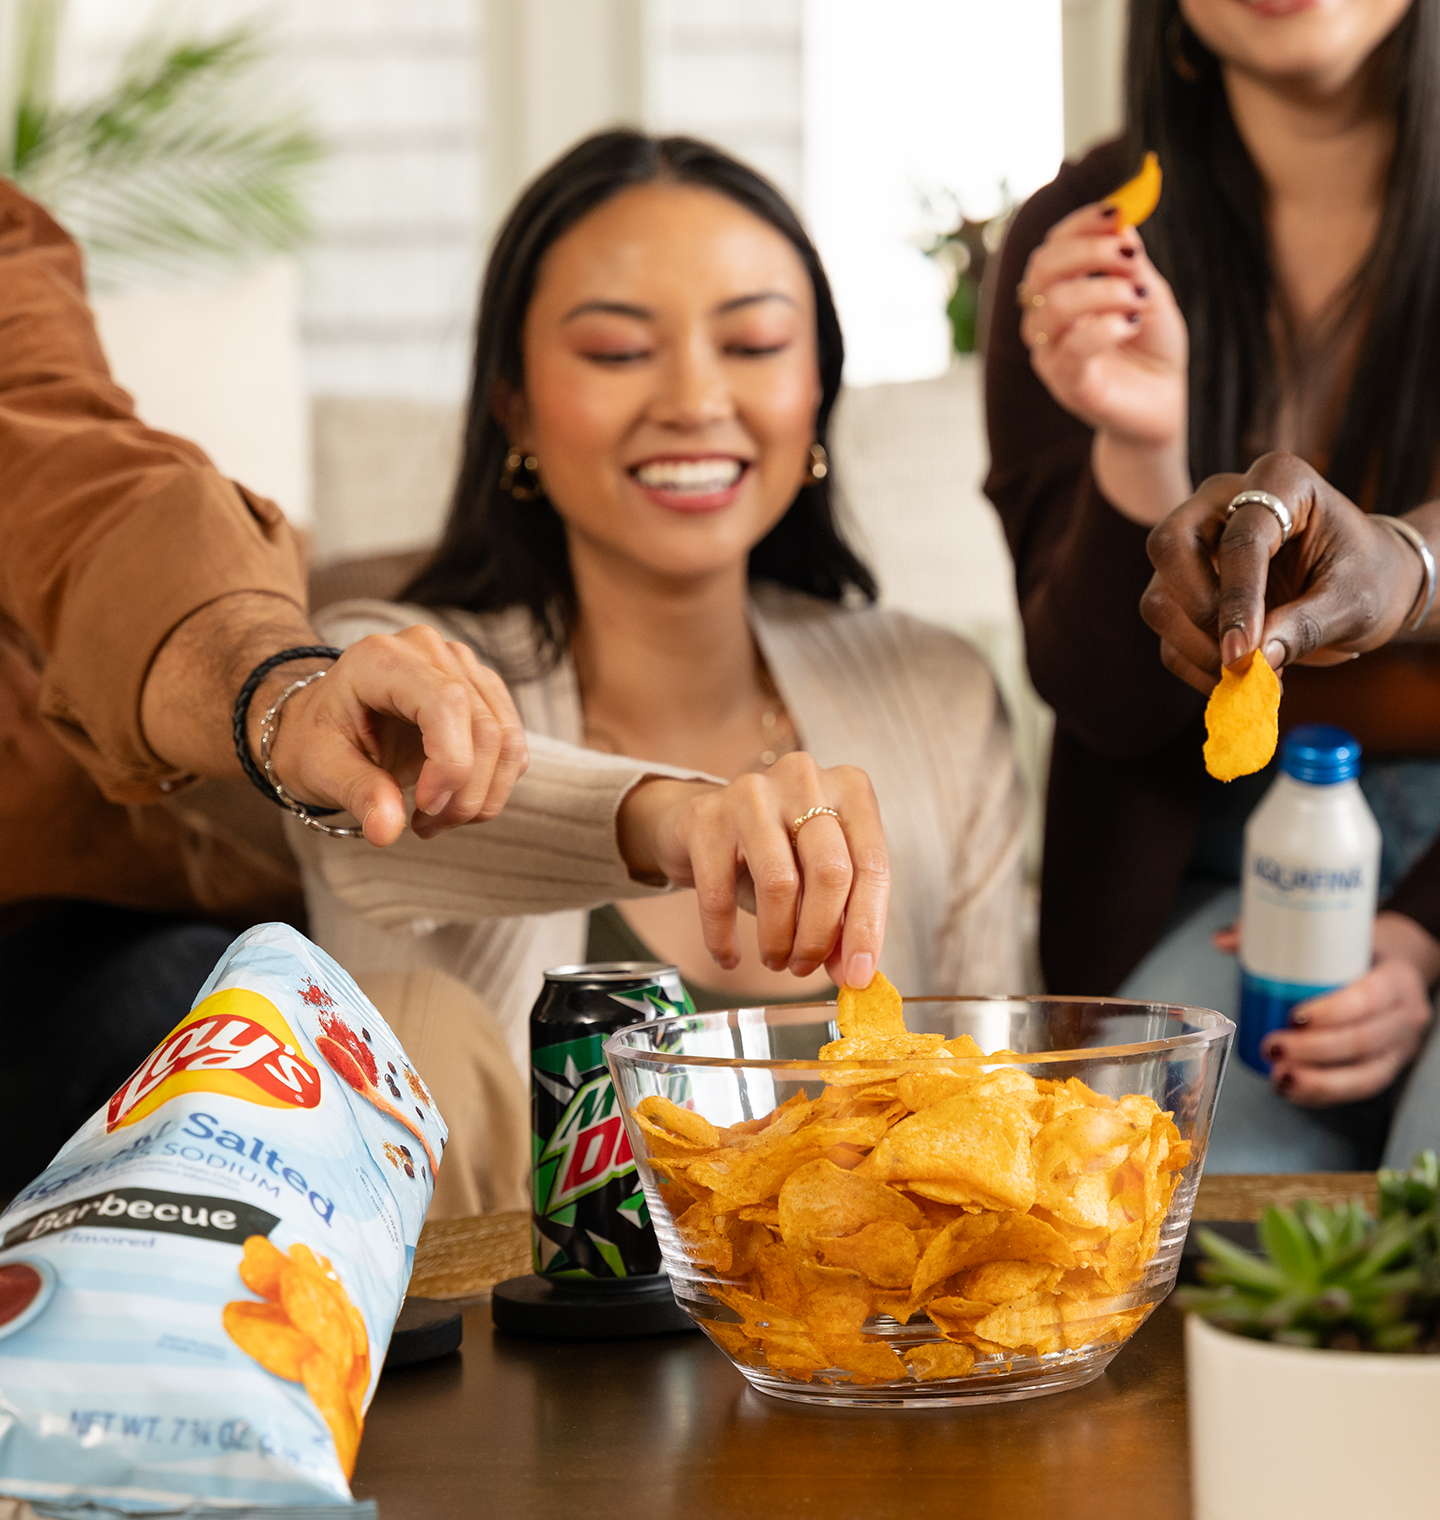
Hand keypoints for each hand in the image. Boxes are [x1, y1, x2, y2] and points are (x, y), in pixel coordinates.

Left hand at [265, 624, 528, 847]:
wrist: (324, 723)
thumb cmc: (317, 740)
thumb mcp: (321, 769)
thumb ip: (357, 794)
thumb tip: (387, 831)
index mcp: (383, 659)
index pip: (446, 703)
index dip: (450, 763)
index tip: (424, 807)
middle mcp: (431, 651)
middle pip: (484, 727)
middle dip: (465, 793)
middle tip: (425, 826)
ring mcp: (463, 667)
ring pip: (507, 739)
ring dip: (482, 795)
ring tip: (438, 820)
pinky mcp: (483, 691)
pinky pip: (512, 745)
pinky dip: (492, 786)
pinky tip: (453, 802)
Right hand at [615, 752, 888, 988]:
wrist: (704, 822)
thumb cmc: (776, 850)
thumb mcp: (817, 877)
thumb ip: (842, 919)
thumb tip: (852, 973)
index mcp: (850, 789)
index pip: (872, 865)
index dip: (867, 928)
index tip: (858, 976)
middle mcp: (805, 779)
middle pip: (830, 872)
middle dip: (820, 936)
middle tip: (806, 967)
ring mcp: (752, 793)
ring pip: (779, 883)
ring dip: (778, 939)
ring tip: (775, 960)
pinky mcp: (705, 816)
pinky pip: (720, 893)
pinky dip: (724, 937)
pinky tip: (728, 957)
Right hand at [1018, 201, 1189, 523]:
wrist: (1165, 404)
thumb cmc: (1153, 349)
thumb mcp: (1149, 292)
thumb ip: (1131, 262)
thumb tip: (1121, 218)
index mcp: (1062, 292)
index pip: (1052, 246)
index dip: (1079, 224)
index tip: (1116, 211)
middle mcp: (1047, 322)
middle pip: (1041, 269)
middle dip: (1088, 251)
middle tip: (1131, 256)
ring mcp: (1051, 355)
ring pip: (1053, 305)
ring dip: (1102, 290)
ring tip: (1139, 299)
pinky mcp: (1067, 385)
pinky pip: (1072, 347)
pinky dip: (1106, 326)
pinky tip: (1132, 323)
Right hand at [1142, 453, 1423, 693]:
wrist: (1364, 584)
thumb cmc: (1367, 578)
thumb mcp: (1355, 602)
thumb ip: (1308, 625)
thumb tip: (1257, 659)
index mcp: (1278, 482)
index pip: (1240, 537)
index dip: (1238, 598)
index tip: (1243, 653)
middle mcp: (1223, 501)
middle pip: (1169, 547)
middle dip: (1197, 612)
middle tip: (1237, 656)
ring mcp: (1196, 542)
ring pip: (1159, 596)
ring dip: (1193, 647)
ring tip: (1249, 674)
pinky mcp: (1183, 583)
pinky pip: (1167, 630)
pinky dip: (1193, 663)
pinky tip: (1236, 678)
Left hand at [1260, 912, 1439, 1106]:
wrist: (1393, 966)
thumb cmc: (1355, 950)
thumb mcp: (1331, 934)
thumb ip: (1276, 932)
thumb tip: (1221, 941)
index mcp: (1396, 979)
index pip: (1369, 998)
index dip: (1333, 1012)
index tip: (1294, 1017)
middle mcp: (1405, 1016)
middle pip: (1363, 1041)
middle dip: (1314, 1051)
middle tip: (1272, 1047)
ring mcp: (1399, 1048)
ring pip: (1365, 1075)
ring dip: (1318, 1082)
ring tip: (1279, 1079)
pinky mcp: (1387, 1068)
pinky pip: (1359, 1090)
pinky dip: (1324, 1095)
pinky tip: (1292, 1091)